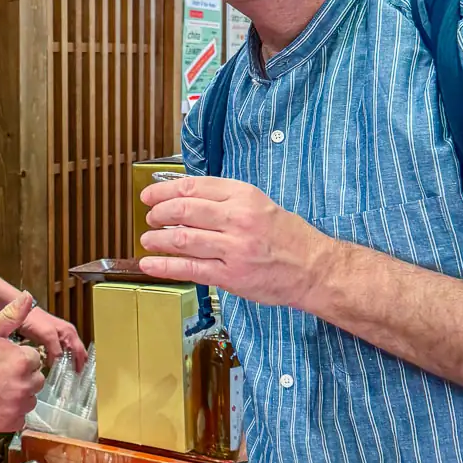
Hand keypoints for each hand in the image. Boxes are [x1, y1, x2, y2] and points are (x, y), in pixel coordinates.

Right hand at [0, 292, 44, 431]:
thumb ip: (12, 314)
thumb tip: (29, 297)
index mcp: (22, 361)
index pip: (33, 359)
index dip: (19, 358)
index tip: (2, 360)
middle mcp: (24, 385)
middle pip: (36, 380)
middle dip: (22, 377)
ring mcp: (16, 406)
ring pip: (30, 400)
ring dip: (19, 395)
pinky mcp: (8, 423)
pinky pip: (20, 419)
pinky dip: (11, 414)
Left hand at [20, 305, 86, 370]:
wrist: (21, 313)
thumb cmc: (34, 320)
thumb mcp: (47, 335)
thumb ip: (55, 349)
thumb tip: (59, 363)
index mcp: (69, 332)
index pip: (80, 351)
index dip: (80, 363)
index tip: (78, 375)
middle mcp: (67, 334)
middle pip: (76, 352)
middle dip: (77, 364)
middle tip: (74, 377)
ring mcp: (59, 337)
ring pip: (68, 353)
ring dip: (68, 362)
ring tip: (65, 375)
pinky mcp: (50, 339)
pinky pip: (58, 352)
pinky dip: (58, 360)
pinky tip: (54, 366)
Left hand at [138, 175, 329, 307]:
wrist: (314, 268)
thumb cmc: (287, 236)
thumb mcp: (260, 204)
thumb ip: (226, 200)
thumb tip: (185, 199)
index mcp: (244, 196)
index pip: (193, 186)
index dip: (164, 190)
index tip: (149, 195)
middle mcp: (238, 219)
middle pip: (184, 210)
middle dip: (159, 213)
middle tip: (150, 217)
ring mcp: (233, 248)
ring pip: (182, 239)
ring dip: (157, 239)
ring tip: (147, 240)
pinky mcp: (231, 276)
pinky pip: (190, 268)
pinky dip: (165, 266)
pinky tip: (149, 264)